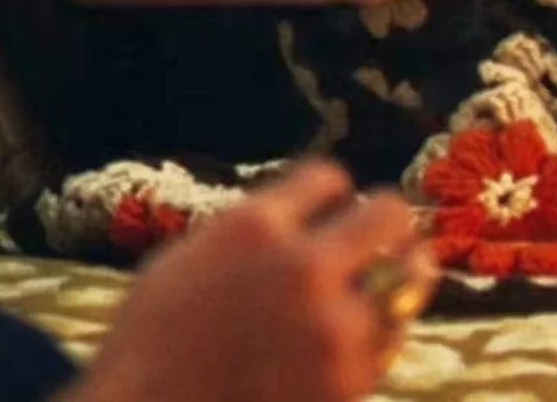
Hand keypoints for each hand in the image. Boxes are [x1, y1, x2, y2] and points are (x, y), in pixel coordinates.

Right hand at [67, 160, 436, 401]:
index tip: (333, 202)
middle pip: (386, 216)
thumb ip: (246, 233)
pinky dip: (381, 329)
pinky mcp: (350, 379)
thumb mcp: (186, 260)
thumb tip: (292, 221)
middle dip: (386, 219)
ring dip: (397, 275)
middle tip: (388, 226)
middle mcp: (302, 266)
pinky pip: (389, 339)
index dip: (331, 190)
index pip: (328, 177)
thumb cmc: (151, 343)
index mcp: (253, 226)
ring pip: (405, 280)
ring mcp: (333, 326)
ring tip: (400, 272)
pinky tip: (363, 330)